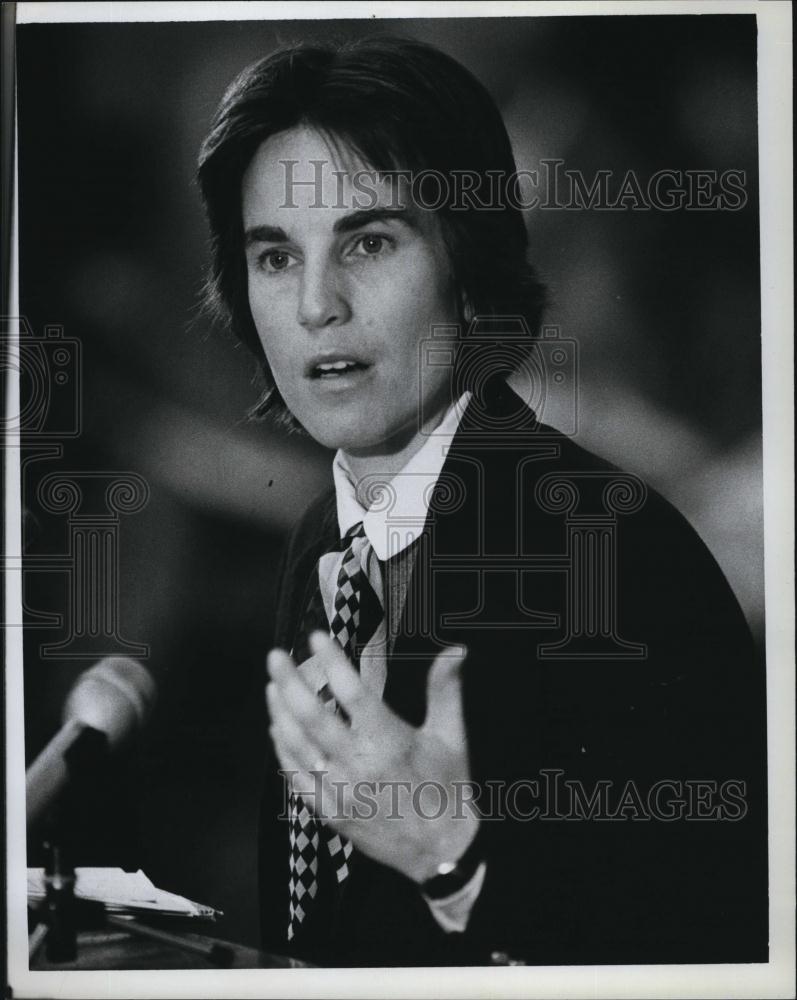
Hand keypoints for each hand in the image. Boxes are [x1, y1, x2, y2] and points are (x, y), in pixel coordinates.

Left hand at [266, 631, 478, 884]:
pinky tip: (278, 729)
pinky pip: (296, 777)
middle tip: (276, 657)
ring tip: (272, 686)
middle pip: (311, 716)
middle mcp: (358, 764)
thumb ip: (446, 688)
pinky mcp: (329, 812)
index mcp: (389, 741)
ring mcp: (339, 791)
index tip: (317, 637)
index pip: (352, 691)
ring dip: (280, 712)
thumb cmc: (448, 788)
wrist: (443, 853)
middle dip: (289, 682)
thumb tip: (455, 649)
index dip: (332, 661)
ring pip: (297, 745)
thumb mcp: (451, 736)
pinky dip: (283, 750)